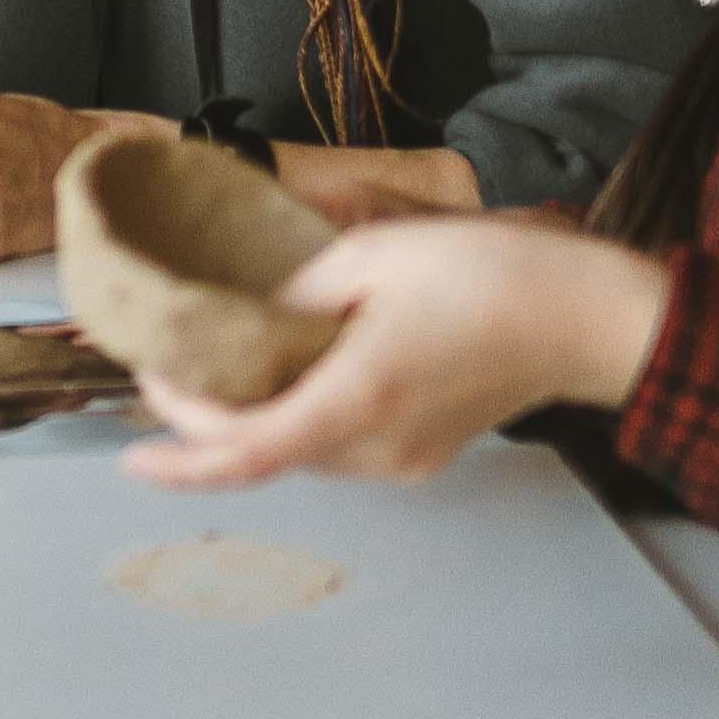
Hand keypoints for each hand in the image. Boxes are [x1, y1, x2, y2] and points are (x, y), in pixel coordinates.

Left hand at [122, 215, 676, 489]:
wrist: (584, 315)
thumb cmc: (487, 275)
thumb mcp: (374, 257)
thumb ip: (298, 294)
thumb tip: (245, 318)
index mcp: (357, 398)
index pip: (249, 452)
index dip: (184, 460)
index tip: (134, 454)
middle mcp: (376, 447)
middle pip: (265, 450)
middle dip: (202, 419)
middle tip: (161, 362)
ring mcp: (403, 458)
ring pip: (300, 449)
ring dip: (248, 416)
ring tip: (206, 360)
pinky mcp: (422, 453)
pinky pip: (337, 443)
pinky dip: (295, 413)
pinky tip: (278, 367)